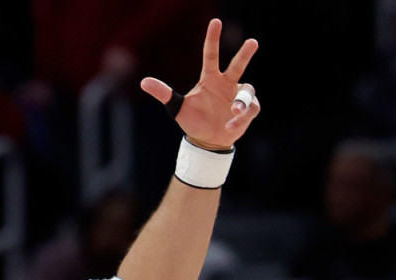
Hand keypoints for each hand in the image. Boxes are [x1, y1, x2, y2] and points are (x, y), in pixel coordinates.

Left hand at [139, 18, 259, 150]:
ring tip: (233, 111)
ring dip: (240, 102)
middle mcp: (226, 84)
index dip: (212, 39)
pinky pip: (249, 109)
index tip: (215, 22)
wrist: (206, 141)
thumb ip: (164, 93)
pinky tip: (230, 125)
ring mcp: (238, 96)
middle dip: (245, 53)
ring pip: (246, 91)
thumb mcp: (176, 108)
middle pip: (238, 65)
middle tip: (252, 42)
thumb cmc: (193, 121)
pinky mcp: (248, 110)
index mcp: (210, 79)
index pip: (211, 55)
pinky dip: (240, 118)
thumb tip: (143, 81)